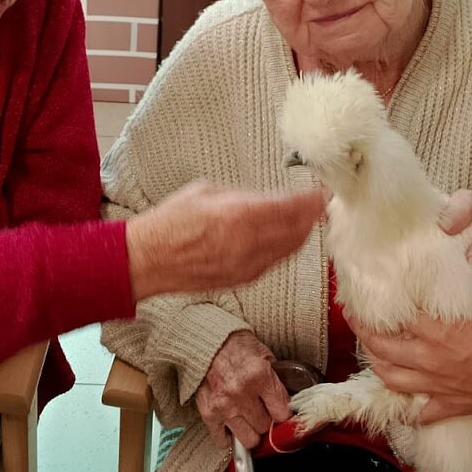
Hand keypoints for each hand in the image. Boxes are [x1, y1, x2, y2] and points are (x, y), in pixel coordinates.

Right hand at [126, 183, 324, 301]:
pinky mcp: (242, 279)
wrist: (149, 259)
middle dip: (312, 217)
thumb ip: (241, 196)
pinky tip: (287, 240)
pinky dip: (286, 249)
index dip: (311, 201)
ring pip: (289, 250)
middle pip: (297, 231)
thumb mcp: (206, 192)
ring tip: (308, 221)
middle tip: (320, 205)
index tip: (322, 193)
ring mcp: (247, 265)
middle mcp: (248, 244)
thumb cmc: (170, 223)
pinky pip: (274, 262)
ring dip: (302, 234)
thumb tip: (264, 199)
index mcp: (239, 216)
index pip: (290, 208)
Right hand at [194, 331, 290, 448]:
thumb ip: (275, 376)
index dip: (283, 413)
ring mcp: (224, 405)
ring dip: (250, 431)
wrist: (204, 339)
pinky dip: (227, 437)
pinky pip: (222, 440)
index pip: (282, 412)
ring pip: (248, 439)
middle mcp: (242, 393)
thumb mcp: (262, 353)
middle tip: (263, 412)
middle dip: (266, 420)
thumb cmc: (233, 344)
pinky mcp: (208, 412)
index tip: (281, 413)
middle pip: (265, 426)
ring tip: (249, 420)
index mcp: (259, 376)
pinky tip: (231, 426)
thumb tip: (287, 398)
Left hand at [353, 293, 471, 424]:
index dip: (372, 302)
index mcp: (439, 329)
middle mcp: (431, 357)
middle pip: (381, 345)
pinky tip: (404, 402)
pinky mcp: (450, 405)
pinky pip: (420, 411)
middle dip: (362, 331)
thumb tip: (457, 260)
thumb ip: (471, 282)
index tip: (362, 291)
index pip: (393, 313)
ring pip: (391, 377)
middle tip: (354, 318)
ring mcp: (437, 384)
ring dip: (376, 363)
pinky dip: (409, 407)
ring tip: (370, 350)